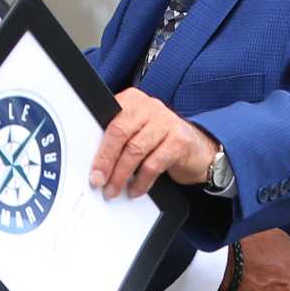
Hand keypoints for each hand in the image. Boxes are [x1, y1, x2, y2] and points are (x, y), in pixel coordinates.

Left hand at [90, 90, 217, 198]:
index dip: (97, 147)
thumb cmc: (161, 141)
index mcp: (133, 101)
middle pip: (120, 132)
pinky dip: (142, 181)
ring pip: (135, 150)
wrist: (199, 150)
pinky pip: (154, 164)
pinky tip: (135, 189)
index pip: (109, 120)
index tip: (90, 169)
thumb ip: (119, 139)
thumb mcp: (138, 133)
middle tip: (98, 181)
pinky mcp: (179, 140)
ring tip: (114, 190)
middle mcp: (149, 106)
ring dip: (121, 175)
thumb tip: (94, 164)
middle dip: (106, 161)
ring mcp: (166, 121)